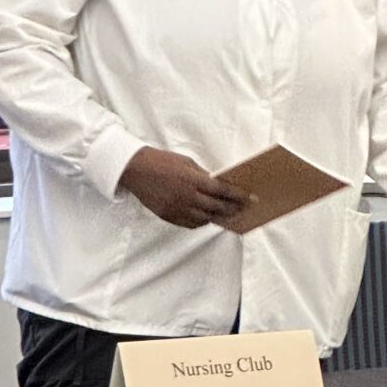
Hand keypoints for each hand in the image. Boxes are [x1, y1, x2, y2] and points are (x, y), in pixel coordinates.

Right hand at [120, 147, 252, 229]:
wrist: (136, 170)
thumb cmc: (163, 162)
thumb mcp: (187, 162)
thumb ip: (203, 175)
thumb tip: (219, 185)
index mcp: (193, 180)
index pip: (222, 191)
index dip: (238, 196)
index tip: (250, 199)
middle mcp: (186, 197)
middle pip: (216, 207)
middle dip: (233, 209)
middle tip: (243, 209)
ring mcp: (177, 209)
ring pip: (204, 219)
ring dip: (217, 217)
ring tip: (227, 214)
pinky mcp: (168, 216)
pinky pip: (190, 224)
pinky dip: (201, 222)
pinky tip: (207, 218)